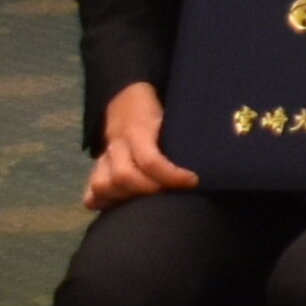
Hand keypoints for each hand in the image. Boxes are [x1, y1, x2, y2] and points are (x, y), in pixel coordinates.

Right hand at [85, 82, 194, 205]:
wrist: (126, 99)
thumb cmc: (159, 112)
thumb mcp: (173, 115)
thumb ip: (184, 134)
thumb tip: (215, 153)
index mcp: (139, 130)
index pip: (150, 160)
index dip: (171, 176)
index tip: (193, 180)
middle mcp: (117, 144)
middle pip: (124, 177)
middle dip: (149, 190)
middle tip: (172, 194)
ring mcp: (103, 157)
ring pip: (102, 185)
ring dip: (125, 199)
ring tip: (148, 203)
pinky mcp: (96, 168)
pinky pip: (90, 193)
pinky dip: (103, 203)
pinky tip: (121, 206)